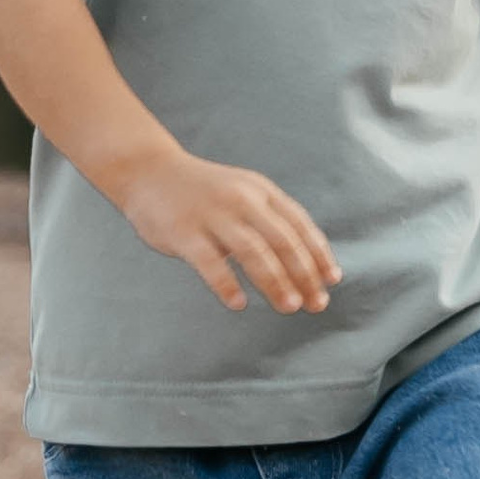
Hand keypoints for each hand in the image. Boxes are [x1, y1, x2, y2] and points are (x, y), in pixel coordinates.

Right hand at [117, 147, 340, 315]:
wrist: (148, 171)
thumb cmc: (203, 192)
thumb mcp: (242, 192)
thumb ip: (270, 219)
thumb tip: (306, 261)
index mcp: (260, 191)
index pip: (298, 224)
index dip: (318, 253)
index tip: (331, 280)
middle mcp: (241, 200)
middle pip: (282, 240)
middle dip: (304, 274)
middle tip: (317, 304)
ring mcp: (212, 215)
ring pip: (253, 251)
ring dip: (275, 281)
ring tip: (290, 307)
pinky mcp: (185, 232)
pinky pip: (210, 263)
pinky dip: (227, 284)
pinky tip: (239, 304)